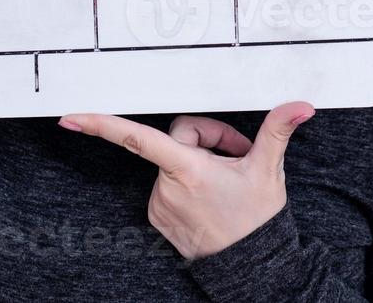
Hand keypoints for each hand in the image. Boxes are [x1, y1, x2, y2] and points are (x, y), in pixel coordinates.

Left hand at [59, 101, 314, 259]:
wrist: (251, 267)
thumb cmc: (257, 219)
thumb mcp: (269, 170)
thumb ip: (278, 131)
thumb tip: (300, 107)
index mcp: (188, 169)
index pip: (136, 138)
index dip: (102, 124)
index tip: (71, 118)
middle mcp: (167, 186)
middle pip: (178, 137)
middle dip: (207, 138)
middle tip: (237, 154)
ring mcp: (160, 203)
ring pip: (173, 160)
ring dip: (198, 161)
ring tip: (226, 179)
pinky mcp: (159, 216)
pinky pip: (168, 182)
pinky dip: (188, 181)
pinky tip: (212, 194)